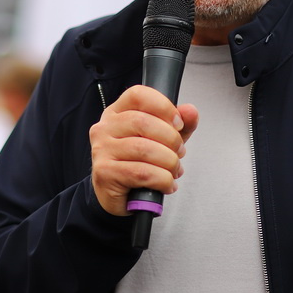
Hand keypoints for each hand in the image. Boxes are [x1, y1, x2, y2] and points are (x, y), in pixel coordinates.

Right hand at [89, 85, 198, 215]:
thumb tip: (190, 111)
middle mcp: (105, 127)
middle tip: (179, 152)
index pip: (138, 95)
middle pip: (143, 122)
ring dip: (169, 162)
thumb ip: (180, 125)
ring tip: (174, 170)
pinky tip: (166, 184)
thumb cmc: (139, 164)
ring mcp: (102, 150)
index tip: (178, 123)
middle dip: (171, 139)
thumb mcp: (163, 141)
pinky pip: (142, 173)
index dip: (163, 106)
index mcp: (117, 112)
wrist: (121, 198)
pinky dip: (162, 179)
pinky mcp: (104, 173)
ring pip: (144, 149)